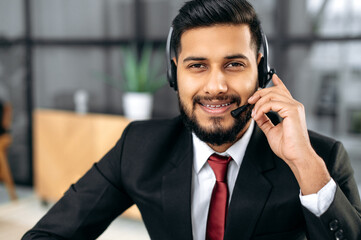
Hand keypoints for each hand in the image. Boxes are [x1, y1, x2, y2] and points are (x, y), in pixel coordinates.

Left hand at [248, 74, 329, 193]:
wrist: (296, 156)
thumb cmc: (288, 147)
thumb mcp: (271, 130)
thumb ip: (264, 120)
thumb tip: (256, 114)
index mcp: (291, 109)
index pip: (284, 92)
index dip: (278, 83)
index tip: (272, 77)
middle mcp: (294, 106)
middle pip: (275, 90)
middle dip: (260, 93)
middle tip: (250, 101)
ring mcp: (294, 107)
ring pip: (272, 95)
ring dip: (258, 103)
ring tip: (253, 113)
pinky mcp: (292, 111)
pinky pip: (272, 103)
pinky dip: (261, 108)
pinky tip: (257, 115)